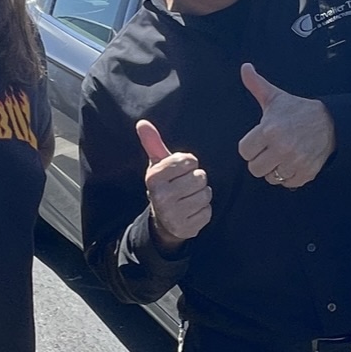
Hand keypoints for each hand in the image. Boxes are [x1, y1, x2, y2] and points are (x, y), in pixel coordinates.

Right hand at [137, 119, 211, 249]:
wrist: (163, 221)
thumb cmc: (165, 186)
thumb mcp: (158, 165)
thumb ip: (153, 143)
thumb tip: (142, 123)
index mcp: (153, 177)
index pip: (188, 160)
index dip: (189, 164)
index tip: (180, 171)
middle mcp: (161, 196)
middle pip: (200, 177)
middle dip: (197, 180)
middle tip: (185, 186)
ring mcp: (173, 214)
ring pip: (206, 193)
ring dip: (202, 194)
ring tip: (189, 198)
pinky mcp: (186, 228)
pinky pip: (208, 211)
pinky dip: (203, 210)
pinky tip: (191, 211)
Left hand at [237, 63, 334, 187]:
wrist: (330, 121)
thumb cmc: (298, 110)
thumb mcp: (276, 97)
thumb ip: (256, 85)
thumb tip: (245, 67)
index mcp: (269, 130)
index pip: (244, 151)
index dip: (250, 147)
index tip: (260, 141)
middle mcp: (281, 148)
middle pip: (255, 169)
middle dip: (261, 160)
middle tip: (271, 150)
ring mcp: (295, 162)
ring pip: (270, 178)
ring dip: (275, 169)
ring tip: (283, 155)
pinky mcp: (306, 173)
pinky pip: (287, 184)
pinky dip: (289, 176)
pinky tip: (293, 162)